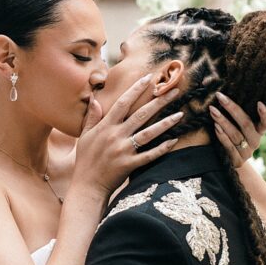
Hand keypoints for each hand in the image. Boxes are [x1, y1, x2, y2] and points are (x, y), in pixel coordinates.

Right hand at [73, 76, 183, 197]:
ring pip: (148, 134)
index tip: (149, 78)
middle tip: (174, 92)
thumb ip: (91, 117)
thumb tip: (95, 100)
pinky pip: (149, 155)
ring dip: (165, 124)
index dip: (136, 89)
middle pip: (140, 115)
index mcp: (105, 126)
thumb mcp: (85, 136)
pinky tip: (174, 141)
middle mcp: (115, 136)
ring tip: (180, 114)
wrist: (87, 186)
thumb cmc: (86, 160)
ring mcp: (123, 150)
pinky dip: (162, 148)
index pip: (122, 103)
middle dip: (158, 102)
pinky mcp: (130, 165)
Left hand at [209, 93, 265, 168]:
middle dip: (233, 109)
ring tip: (213, 111)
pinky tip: (215, 126)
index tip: (259, 103)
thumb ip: (235, 112)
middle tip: (220, 97)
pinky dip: (222, 136)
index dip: (265, 114)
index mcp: (259, 131)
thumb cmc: (233, 136)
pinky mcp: (237, 160)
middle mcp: (255, 141)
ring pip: (236, 135)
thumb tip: (219, 89)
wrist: (230, 161)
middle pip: (247, 124)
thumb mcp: (237, 124)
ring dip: (223, 121)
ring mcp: (247, 152)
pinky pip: (229, 146)